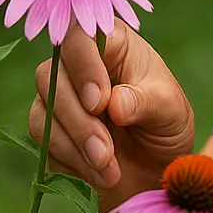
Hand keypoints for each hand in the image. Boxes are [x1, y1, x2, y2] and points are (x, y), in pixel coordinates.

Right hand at [28, 21, 194, 192]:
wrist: (155, 168)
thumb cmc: (167, 125)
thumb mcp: (171, 111)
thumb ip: (146, 101)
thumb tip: (116, 103)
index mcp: (112, 45)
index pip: (80, 39)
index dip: (84, 69)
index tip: (100, 104)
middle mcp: (78, 64)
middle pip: (50, 77)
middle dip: (79, 121)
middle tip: (105, 152)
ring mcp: (59, 95)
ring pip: (42, 111)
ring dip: (74, 146)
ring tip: (109, 168)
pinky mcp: (49, 126)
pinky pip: (42, 140)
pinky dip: (70, 161)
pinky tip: (100, 173)